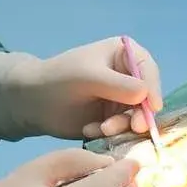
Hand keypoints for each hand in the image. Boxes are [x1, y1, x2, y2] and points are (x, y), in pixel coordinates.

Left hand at [0, 40, 163, 141]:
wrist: (32, 102)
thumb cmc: (59, 79)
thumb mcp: (89, 77)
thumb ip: (119, 85)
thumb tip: (146, 95)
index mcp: (123, 54)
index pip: (147, 69)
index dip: (154, 88)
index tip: (153, 107)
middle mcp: (126, 75)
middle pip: (147, 96)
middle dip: (140, 113)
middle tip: (135, 127)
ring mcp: (120, 98)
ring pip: (136, 116)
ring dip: (122, 126)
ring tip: (100, 129)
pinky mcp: (112, 118)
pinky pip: (122, 129)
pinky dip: (109, 132)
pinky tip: (89, 130)